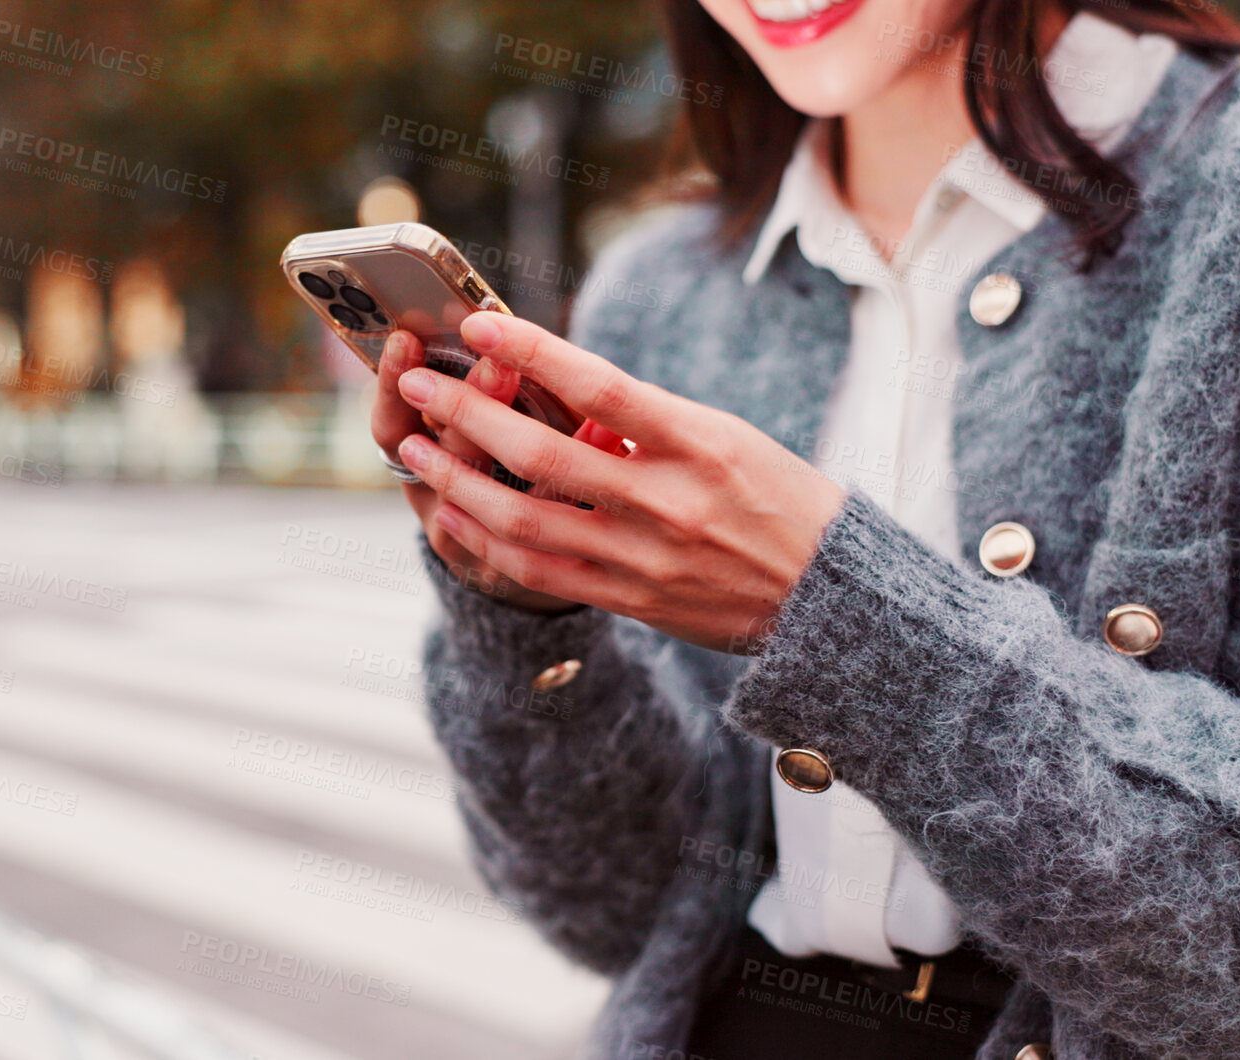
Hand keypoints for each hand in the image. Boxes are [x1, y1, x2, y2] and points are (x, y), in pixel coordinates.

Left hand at [393, 311, 846, 653]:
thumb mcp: (727, 439)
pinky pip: (537, 570)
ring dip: (457, 479)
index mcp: (699, 444)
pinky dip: (483, 539)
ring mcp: (643, 557)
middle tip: (419, 383)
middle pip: (541, 453)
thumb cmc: (779, 500)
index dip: (531, 352)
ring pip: (523, 517)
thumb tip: (563, 389)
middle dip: (467, 415)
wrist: (826, 600)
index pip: (600, 386)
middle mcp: (667, 501)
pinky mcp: (628, 599)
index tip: (478, 325)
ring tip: (413, 447)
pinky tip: (449, 513)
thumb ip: (646, 420)